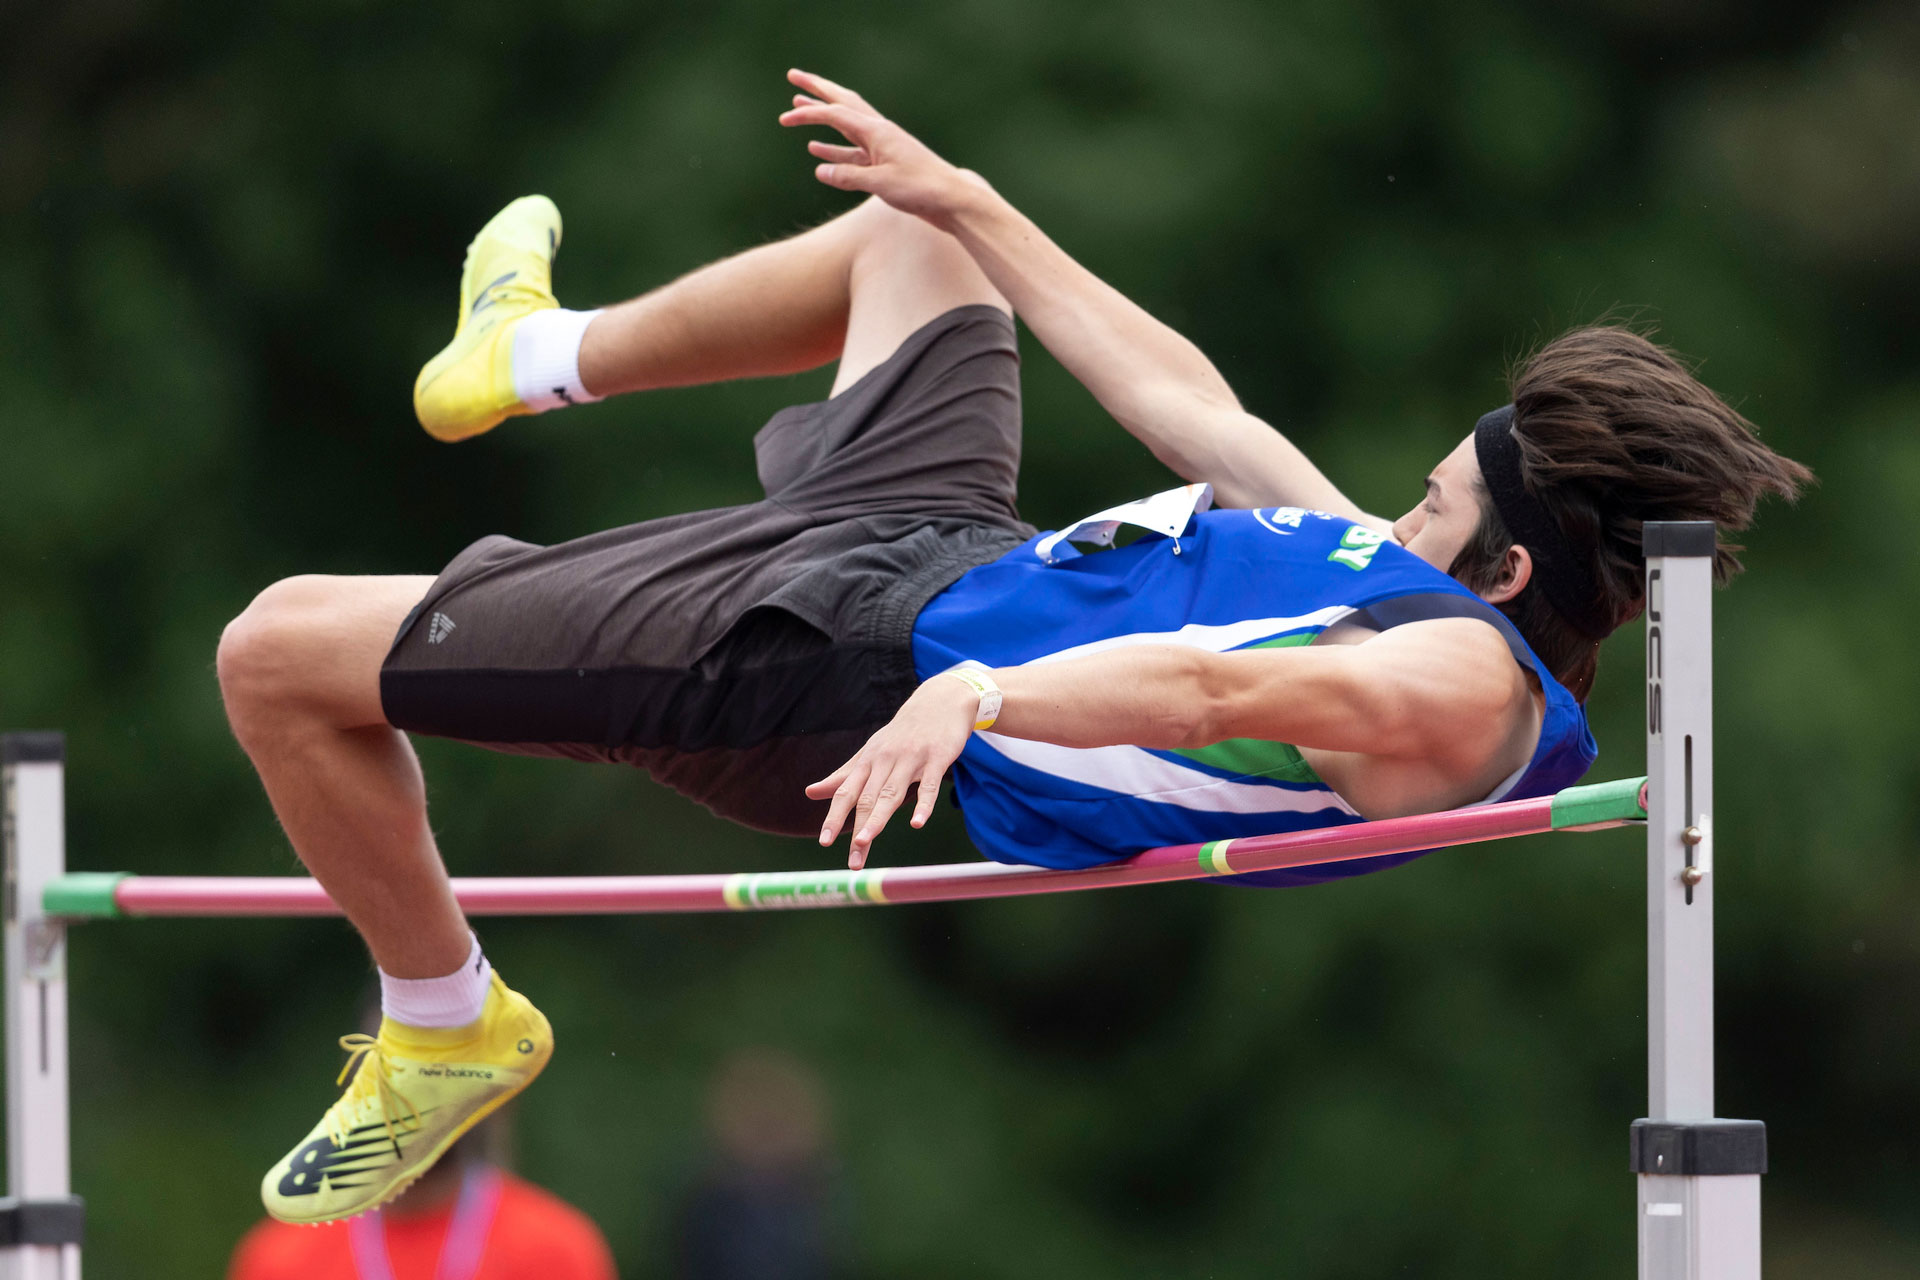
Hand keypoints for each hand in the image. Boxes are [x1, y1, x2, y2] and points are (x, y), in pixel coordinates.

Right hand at [778, 68, 984, 227]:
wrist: (951, 200)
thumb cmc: (921, 189)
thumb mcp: (882, 183)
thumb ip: (849, 177)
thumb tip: (821, 170)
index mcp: (877, 131)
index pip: (836, 114)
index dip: (809, 113)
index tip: (786, 117)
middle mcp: (879, 133)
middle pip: (842, 104)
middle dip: (816, 90)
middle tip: (793, 77)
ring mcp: (881, 148)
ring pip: (845, 126)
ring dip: (821, 117)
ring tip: (799, 107)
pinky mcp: (884, 165)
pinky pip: (852, 153)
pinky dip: (833, 150)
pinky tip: (817, 151)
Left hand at [806, 674, 977, 868]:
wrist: (939, 700)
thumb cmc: (902, 733)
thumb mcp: (870, 751)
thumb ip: (843, 775)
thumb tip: (810, 792)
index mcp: (868, 761)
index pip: (846, 792)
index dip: (834, 816)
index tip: (825, 842)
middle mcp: (885, 760)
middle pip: (867, 799)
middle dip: (858, 830)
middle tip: (852, 861)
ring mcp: (911, 759)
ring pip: (892, 793)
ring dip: (878, 819)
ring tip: (865, 842)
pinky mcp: (936, 758)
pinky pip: (929, 785)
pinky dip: (924, 805)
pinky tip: (917, 824)